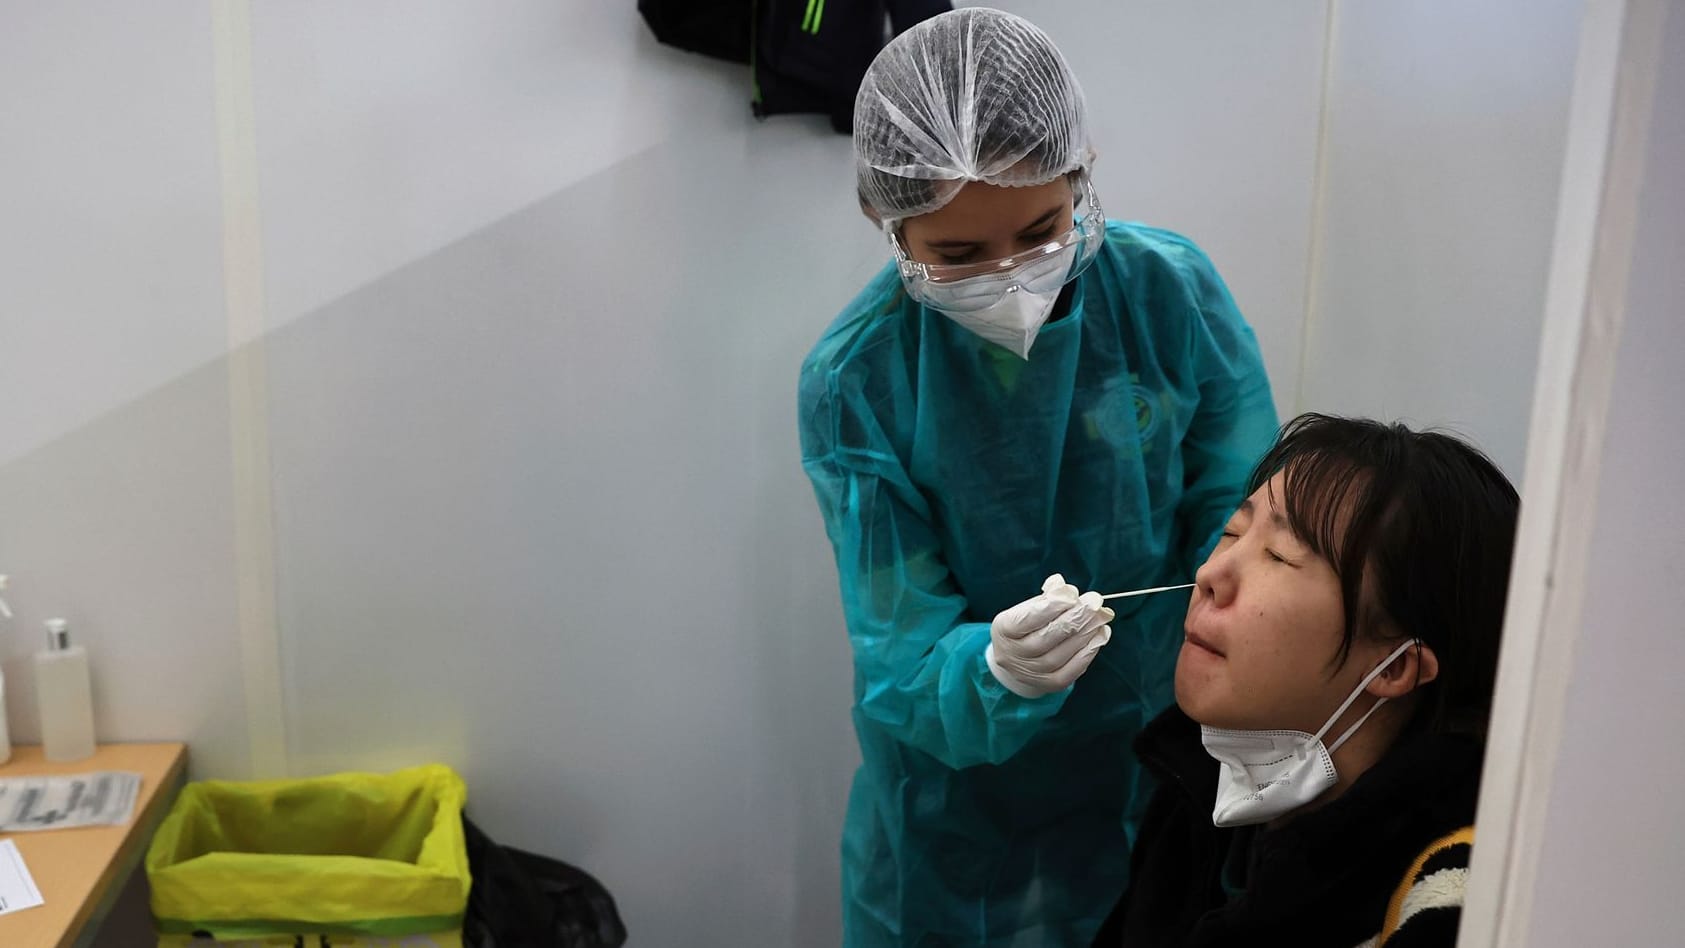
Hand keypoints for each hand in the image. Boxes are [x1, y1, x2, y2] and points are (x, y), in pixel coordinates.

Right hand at [985, 573, 1114, 697]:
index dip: (1052, 606)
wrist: (1019, 658)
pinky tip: (1100, 635)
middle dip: (1075, 617)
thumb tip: (1067, 590)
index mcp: (1003, 629)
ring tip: (1101, 617)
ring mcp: (1031, 673)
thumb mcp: (1029, 606)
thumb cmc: (1028, 625)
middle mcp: (1013, 654)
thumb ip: (1048, 597)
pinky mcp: (1049, 684)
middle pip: (1047, 636)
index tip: (1073, 594)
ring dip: (1086, 633)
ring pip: (1061, 654)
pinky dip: (1089, 651)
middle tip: (1095, 603)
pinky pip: (1072, 670)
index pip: (1028, 617)